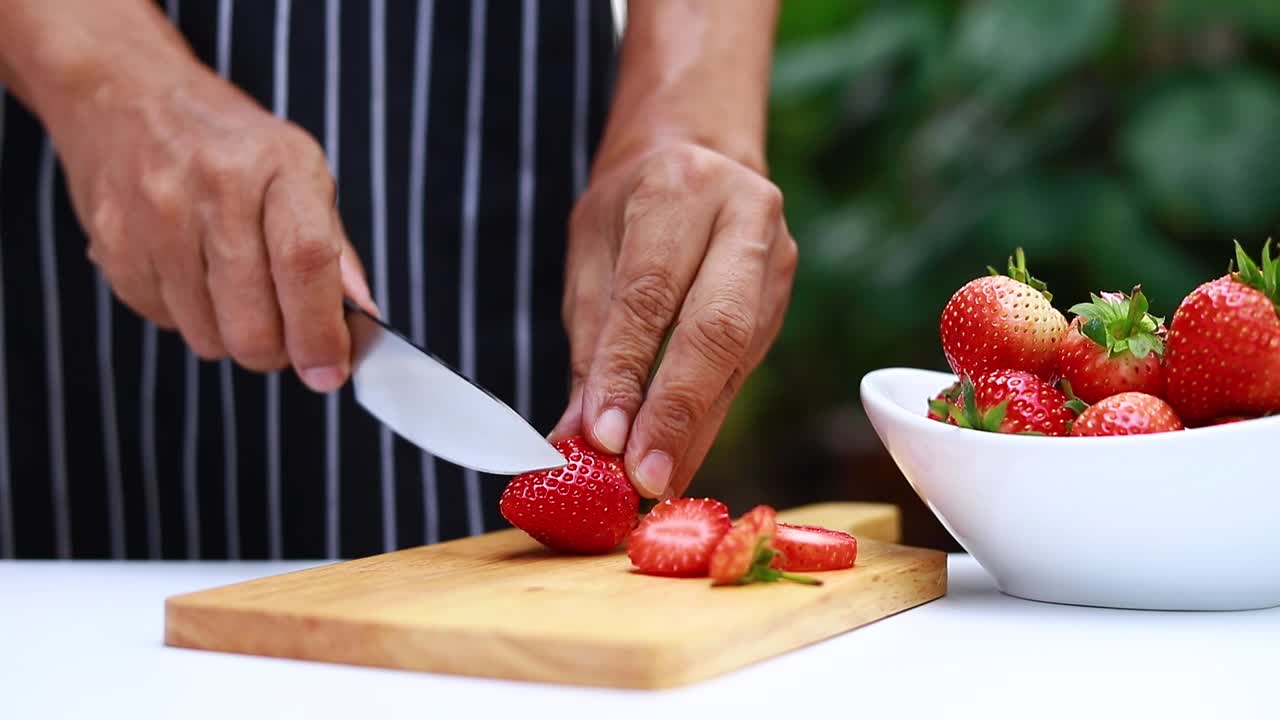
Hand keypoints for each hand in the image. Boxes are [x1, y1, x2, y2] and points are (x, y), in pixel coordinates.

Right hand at [27, 5, 375, 391]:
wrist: (126, 95)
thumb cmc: (230, 143)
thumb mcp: (301, 172)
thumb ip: (334, 250)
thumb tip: (361, 320)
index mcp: (279, 165)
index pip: (305, 262)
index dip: (320, 331)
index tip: (330, 370)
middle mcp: (215, 187)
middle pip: (253, 322)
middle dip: (278, 352)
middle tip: (287, 337)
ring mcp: (155, 215)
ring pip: (208, 336)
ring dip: (232, 336)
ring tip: (234, 290)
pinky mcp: (112, 242)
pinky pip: (163, 322)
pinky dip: (187, 316)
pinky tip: (191, 274)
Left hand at [552, 141, 797, 498]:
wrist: (700, 155)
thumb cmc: (632, 203)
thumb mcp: (592, 251)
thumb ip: (591, 342)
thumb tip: (579, 437)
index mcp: (681, 188)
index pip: (652, 293)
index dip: (628, 371)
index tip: (604, 438)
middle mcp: (745, 218)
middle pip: (717, 329)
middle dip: (677, 413)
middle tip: (642, 478)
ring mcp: (777, 260)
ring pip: (737, 360)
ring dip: (695, 432)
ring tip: (656, 486)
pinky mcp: (782, 299)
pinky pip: (742, 370)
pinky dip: (707, 421)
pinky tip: (680, 461)